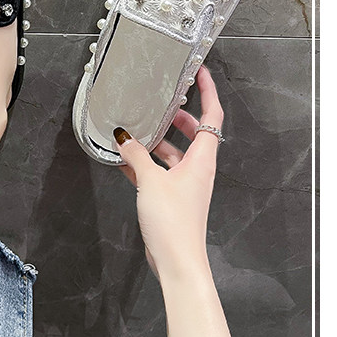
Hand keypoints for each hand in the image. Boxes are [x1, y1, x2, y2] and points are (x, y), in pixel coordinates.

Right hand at [115, 64, 223, 282]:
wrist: (178, 263)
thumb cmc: (174, 223)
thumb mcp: (150, 181)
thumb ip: (136, 156)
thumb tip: (124, 137)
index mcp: (202, 160)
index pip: (211, 117)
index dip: (208, 92)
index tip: (201, 73)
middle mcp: (197, 169)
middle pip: (194, 132)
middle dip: (178, 116)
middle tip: (161, 102)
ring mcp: (186, 184)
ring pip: (174, 153)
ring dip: (157, 141)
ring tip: (135, 131)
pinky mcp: (173, 198)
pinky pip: (160, 172)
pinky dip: (145, 163)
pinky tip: (125, 160)